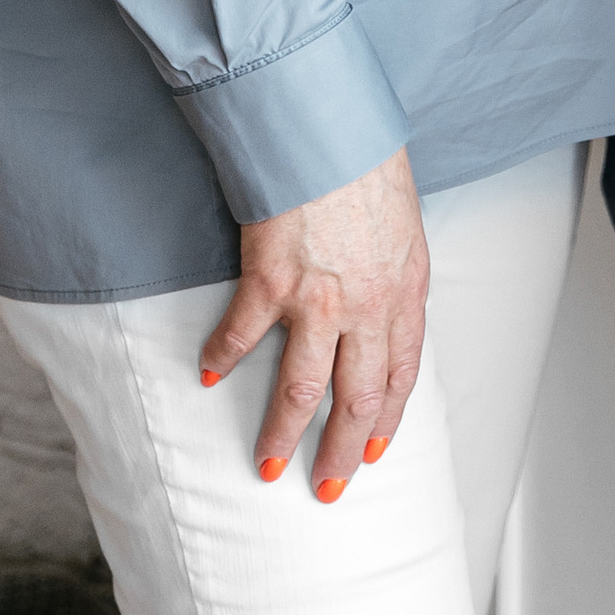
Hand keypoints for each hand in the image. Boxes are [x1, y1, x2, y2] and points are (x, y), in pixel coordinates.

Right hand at [201, 146, 427, 504]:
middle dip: (343, 452)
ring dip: (284, 434)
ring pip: (303, 389)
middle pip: (358, 399)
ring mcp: (319, 299)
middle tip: (327, 488)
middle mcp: (368, 305)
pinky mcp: (272, 281)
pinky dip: (223, 358)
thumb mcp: (404, 224)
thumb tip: (382, 306)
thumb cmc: (369, 163)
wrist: (332, 127)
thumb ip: (394, 273)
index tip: (375, 452)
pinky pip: (243, 336)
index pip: (402, 375)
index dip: (388, 420)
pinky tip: (210, 374)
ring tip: (270, 464)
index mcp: (405, 291)